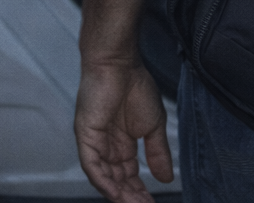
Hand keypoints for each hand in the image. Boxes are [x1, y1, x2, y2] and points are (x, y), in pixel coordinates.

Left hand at [75, 58, 172, 202]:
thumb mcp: (154, 125)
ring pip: (104, 177)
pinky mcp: (86, 136)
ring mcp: (95, 141)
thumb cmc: (135, 85)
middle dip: (130, 197)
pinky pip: (92, 165)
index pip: (129, 175)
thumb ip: (158, 153)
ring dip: (118, 194)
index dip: (139, 191)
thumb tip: (167, 177)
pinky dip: (103, 181)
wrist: (119, 63)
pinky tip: (115, 193)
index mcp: (122, 142)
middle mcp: (107, 145)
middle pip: (117, 180)